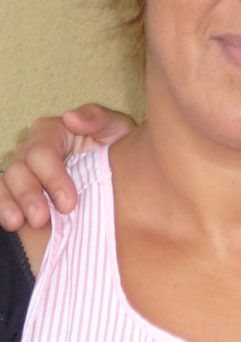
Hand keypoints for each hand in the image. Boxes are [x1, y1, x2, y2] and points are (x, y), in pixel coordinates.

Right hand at [0, 104, 134, 230]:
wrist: (126, 169)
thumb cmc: (117, 146)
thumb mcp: (116, 127)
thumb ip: (97, 118)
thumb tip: (71, 118)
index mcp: (52, 131)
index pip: (42, 153)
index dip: (52, 178)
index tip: (69, 203)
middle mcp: (31, 148)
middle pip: (19, 169)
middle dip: (29, 195)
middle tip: (41, 219)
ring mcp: (23, 170)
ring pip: (6, 183)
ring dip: (9, 204)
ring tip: (16, 223)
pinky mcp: (20, 189)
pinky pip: (3, 196)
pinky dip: (4, 209)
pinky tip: (11, 223)